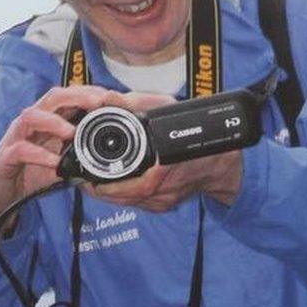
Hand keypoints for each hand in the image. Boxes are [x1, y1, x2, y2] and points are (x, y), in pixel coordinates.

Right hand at [0, 84, 125, 231]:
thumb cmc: (27, 174)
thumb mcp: (58, 163)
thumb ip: (76, 156)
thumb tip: (104, 157)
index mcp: (45, 121)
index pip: (68, 97)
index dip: (89, 93)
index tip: (111, 97)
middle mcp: (30, 124)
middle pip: (52, 98)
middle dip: (76, 96)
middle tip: (98, 103)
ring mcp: (16, 138)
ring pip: (32, 116)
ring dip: (54, 121)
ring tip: (72, 132)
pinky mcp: (6, 157)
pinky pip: (21, 150)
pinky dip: (38, 154)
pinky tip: (54, 162)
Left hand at [73, 90, 242, 212]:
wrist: (224, 162)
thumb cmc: (198, 132)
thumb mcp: (168, 111)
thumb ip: (136, 104)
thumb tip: (107, 99)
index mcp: (157, 174)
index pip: (113, 187)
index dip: (95, 181)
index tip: (82, 173)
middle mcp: (157, 194)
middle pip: (115, 197)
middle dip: (98, 187)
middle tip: (84, 175)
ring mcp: (161, 203)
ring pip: (124, 202)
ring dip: (109, 191)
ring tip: (96, 178)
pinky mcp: (163, 207)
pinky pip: (137, 202)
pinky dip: (126, 192)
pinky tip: (120, 181)